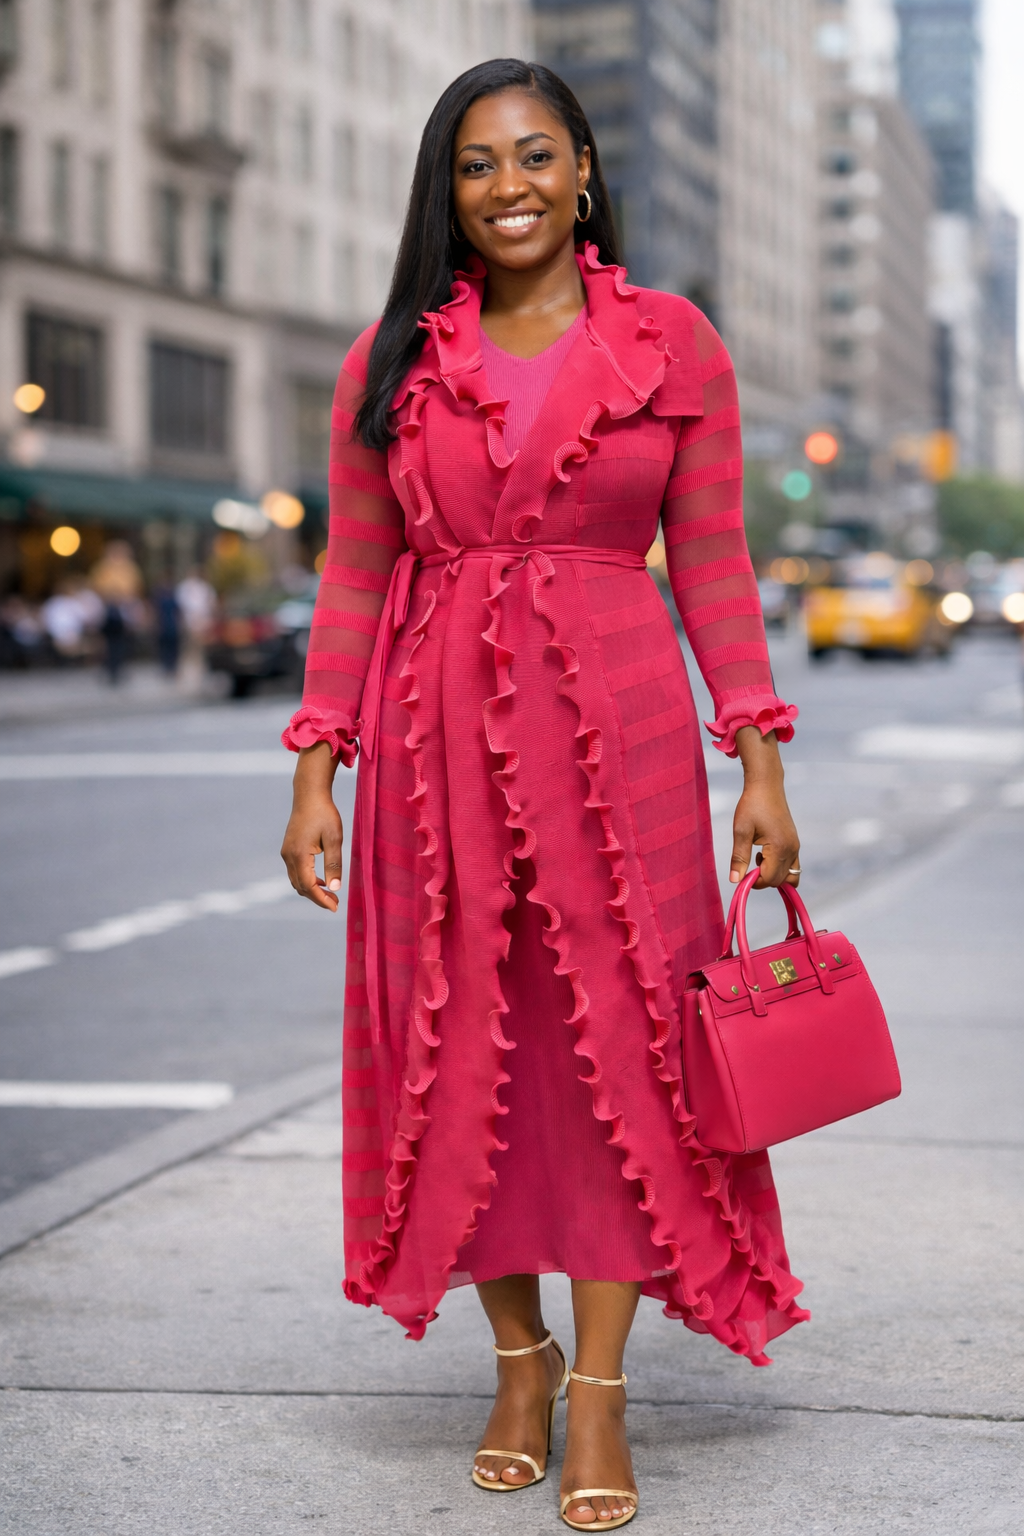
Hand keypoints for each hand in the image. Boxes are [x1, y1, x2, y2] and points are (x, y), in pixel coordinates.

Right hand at [280, 742, 343, 910]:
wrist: (309, 795)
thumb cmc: (324, 814)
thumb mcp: (334, 839)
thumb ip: (334, 864)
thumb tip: (336, 888)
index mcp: (299, 855)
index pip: (309, 886)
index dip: (322, 900)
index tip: (335, 907)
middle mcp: (288, 856)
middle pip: (300, 887)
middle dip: (317, 898)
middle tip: (336, 903)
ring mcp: (286, 853)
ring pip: (296, 881)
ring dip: (311, 890)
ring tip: (330, 894)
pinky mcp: (288, 849)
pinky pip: (295, 872)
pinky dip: (306, 880)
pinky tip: (321, 880)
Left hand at [729, 727, 799, 889]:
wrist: (766, 785)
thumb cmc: (752, 805)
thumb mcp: (741, 831)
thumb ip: (739, 858)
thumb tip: (735, 880)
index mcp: (780, 847)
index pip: (770, 879)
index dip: (754, 881)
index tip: (741, 874)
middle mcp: (792, 849)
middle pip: (780, 881)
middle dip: (763, 880)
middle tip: (747, 866)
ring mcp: (795, 847)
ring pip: (789, 876)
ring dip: (773, 875)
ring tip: (757, 859)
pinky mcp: (794, 843)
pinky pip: (791, 866)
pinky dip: (778, 867)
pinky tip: (763, 854)